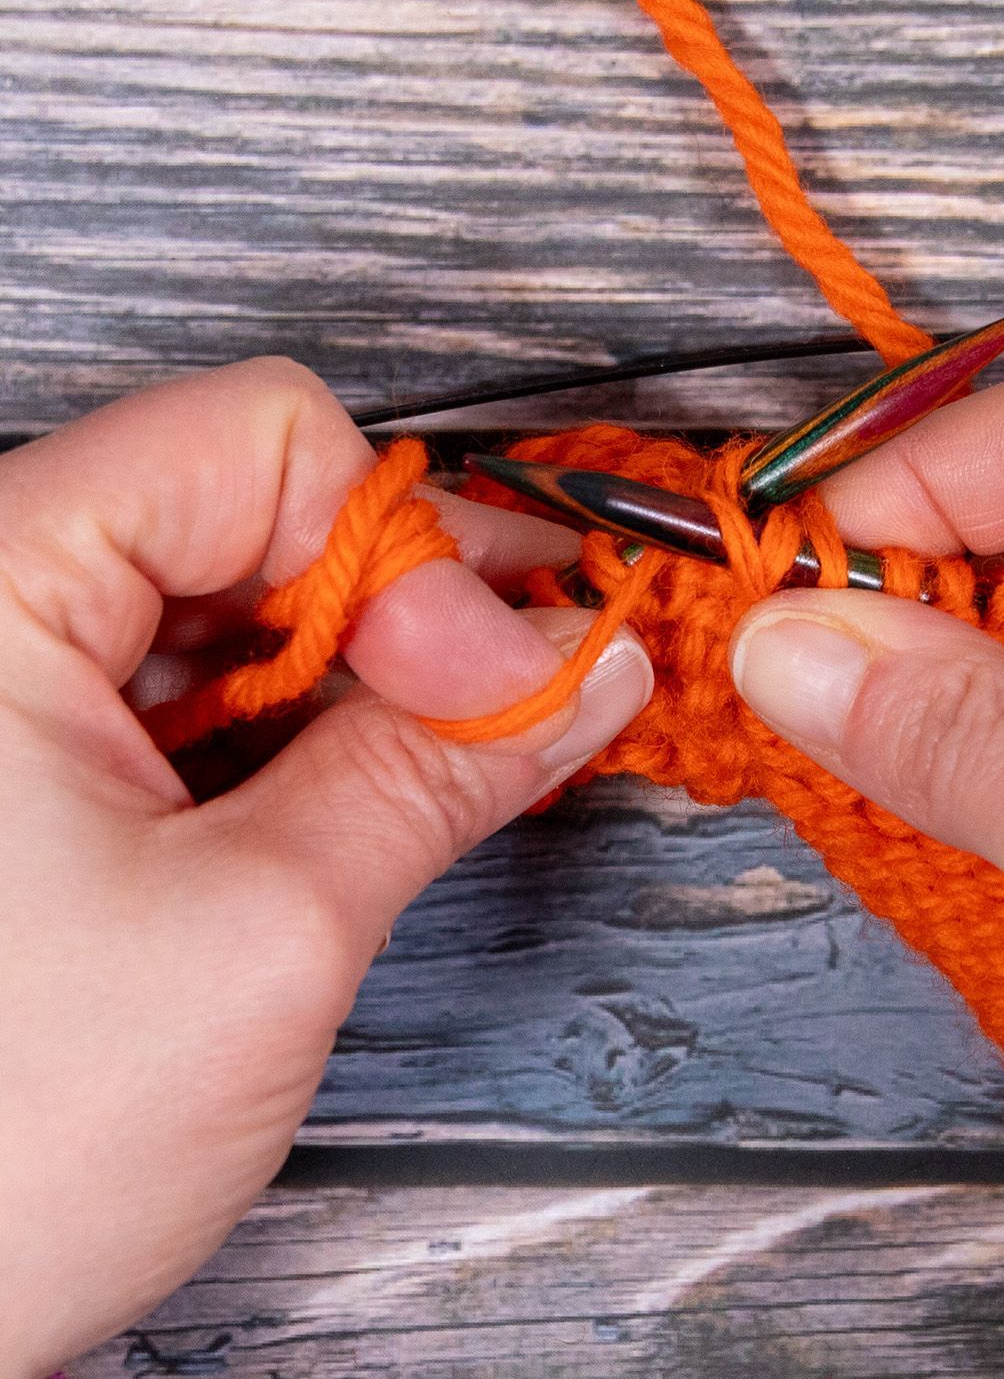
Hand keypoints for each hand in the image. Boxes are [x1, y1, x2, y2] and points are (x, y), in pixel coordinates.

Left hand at [0, 359, 651, 1378]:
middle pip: (252, 507)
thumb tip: (574, 674)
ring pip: (233, 598)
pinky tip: (355, 794)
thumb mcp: (266, 936)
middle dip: (400, 611)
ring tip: (432, 769)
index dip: (400, 549)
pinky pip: (191, 681)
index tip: (486, 670)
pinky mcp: (18, 751)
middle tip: (499, 708)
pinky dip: (294, 726)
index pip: (258, 442)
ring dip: (357, 677)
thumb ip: (439, 771)